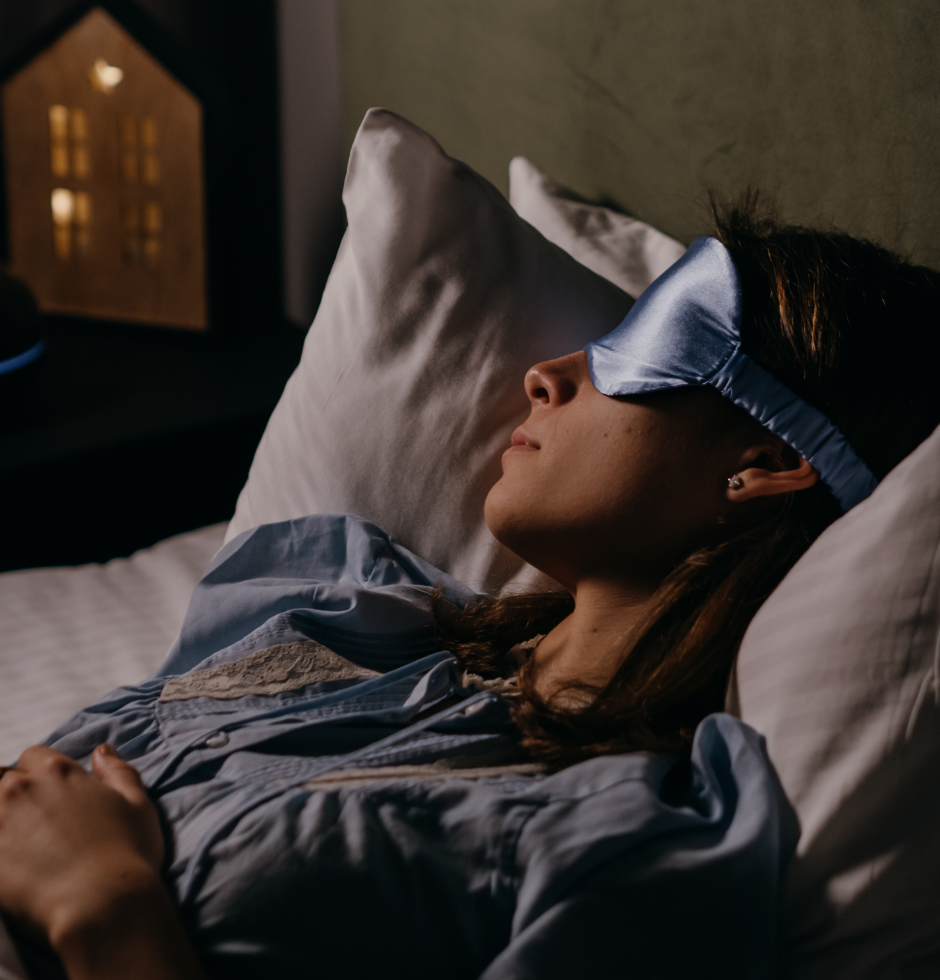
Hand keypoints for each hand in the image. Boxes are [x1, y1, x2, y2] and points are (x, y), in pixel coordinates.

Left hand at [0, 744, 162, 948]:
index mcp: (59, 772)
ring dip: (1, 818)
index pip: (34, 756)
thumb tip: (102, 751)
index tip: (51, 795)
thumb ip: (118, 771)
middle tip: (32, 822)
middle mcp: (21, 790)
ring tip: (17, 841)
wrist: (101, 906)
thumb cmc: (127, 854)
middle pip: (2, 779)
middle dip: (14, 794)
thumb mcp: (138, 804)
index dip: (42, 773)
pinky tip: (10, 862)